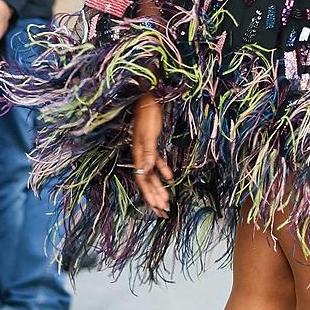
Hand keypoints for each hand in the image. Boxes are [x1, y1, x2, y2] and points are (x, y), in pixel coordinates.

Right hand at [131, 96, 172, 217]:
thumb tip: (146, 171)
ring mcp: (146, 150)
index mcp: (138, 154)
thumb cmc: (148, 114)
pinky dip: (164, 171)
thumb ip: (147, 153)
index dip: (149, 194)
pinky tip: (171, 179)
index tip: (157, 207)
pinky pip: (157, 162)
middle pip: (146, 181)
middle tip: (164, 211)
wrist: (147, 98)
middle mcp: (140, 155)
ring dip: (159, 187)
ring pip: (152, 174)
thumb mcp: (148, 134)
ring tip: (167, 200)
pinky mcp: (152, 145)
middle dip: (154, 197)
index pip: (142, 179)